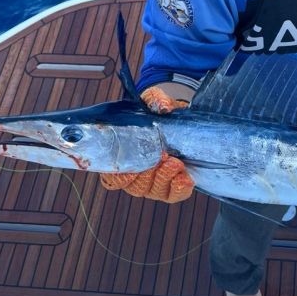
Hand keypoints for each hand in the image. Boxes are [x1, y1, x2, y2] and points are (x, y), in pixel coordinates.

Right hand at [98, 85, 193, 201]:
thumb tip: (163, 108)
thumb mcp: (154, 102)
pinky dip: (179, 188)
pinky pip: (174, 195)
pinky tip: (184, 176)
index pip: (112, 179)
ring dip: (164, 177)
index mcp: (123, 160)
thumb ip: (154, 100)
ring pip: (154, 191)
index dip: (119, 178)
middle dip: (149, 173)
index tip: (131, 169)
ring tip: (175, 162)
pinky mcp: (173, 188)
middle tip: (162, 155)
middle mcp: (136, 177)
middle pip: (135, 186)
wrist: (181, 122)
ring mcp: (154, 185)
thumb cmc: (159, 114)